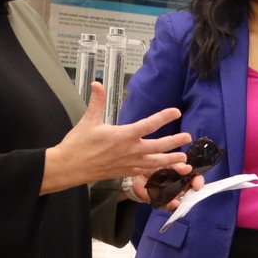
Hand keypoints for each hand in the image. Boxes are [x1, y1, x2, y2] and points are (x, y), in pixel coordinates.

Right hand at [41, 82, 192, 194]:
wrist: (69, 167)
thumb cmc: (78, 144)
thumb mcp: (89, 120)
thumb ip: (96, 101)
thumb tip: (96, 84)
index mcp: (123, 135)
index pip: (149, 124)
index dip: (164, 117)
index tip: (176, 111)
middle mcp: (130, 150)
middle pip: (158, 146)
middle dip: (174, 141)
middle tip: (188, 137)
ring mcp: (129, 163)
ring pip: (155, 163)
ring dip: (170, 160)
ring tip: (184, 159)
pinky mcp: (125, 173)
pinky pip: (145, 173)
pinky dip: (156, 172)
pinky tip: (165, 171)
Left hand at [130, 166, 203, 210]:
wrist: (136, 175)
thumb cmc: (153, 167)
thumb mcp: (166, 163)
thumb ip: (177, 166)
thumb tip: (188, 168)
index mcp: (183, 175)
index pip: (195, 178)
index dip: (198, 181)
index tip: (197, 185)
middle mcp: (180, 187)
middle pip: (191, 192)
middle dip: (193, 195)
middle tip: (191, 195)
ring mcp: (172, 196)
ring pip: (181, 201)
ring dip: (183, 202)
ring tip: (180, 202)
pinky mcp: (162, 202)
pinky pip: (169, 207)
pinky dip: (171, 206)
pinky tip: (173, 204)